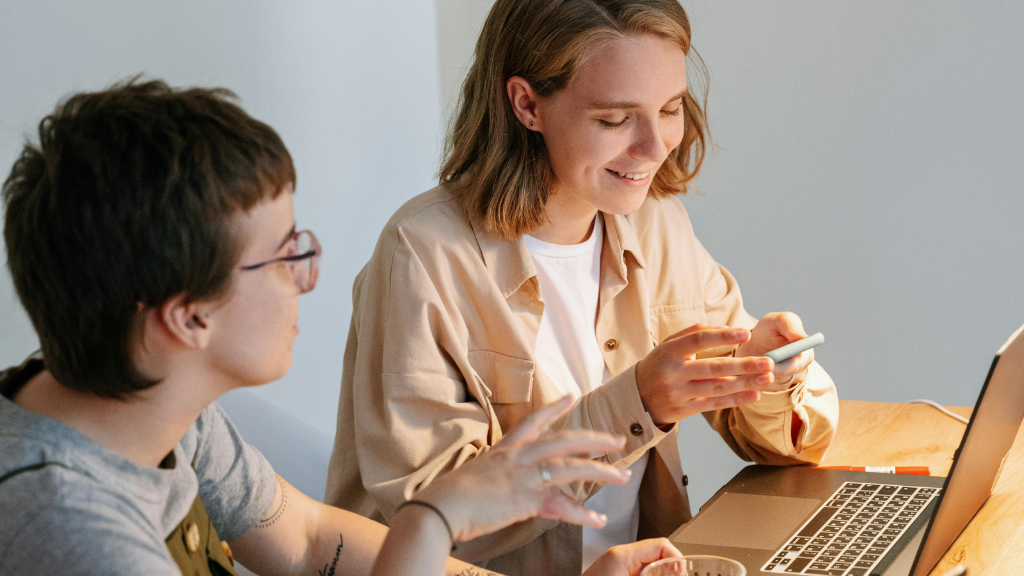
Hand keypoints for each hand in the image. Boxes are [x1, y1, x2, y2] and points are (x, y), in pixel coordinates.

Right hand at [414, 396, 629, 541]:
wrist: (439, 507)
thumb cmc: (449, 496)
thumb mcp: (474, 476)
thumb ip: (492, 477)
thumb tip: (498, 485)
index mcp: (505, 450)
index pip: (534, 422)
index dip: (554, 408)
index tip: (571, 395)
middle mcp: (518, 458)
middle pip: (564, 441)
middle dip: (594, 439)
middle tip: (618, 439)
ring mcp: (524, 477)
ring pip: (571, 468)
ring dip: (601, 472)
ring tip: (622, 477)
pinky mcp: (525, 499)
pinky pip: (562, 505)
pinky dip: (582, 514)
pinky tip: (598, 519)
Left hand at [583, 538, 681, 575]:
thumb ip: (654, 573)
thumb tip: (676, 569)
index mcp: (622, 555)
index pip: (660, 545)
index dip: (677, 559)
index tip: (684, 573)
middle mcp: (620, 556)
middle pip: (657, 555)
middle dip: (671, 569)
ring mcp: (617, 566)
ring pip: (650, 565)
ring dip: (661, 572)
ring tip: (672, 574)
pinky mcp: (616, 573)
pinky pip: (639, 571)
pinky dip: (651, 575)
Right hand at [636, 324, 774, 424]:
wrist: (637, 396)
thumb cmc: (660, 364)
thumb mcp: (670, 344)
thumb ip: (696, 332)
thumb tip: (727, 328)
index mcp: (670, 351)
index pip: (698, 340)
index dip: (723, 336)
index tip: (746, 333)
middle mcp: (674, 372)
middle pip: (713, 367)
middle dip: (744, 364)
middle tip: (769, 362)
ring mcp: (679, 392)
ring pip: (717, 387)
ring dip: (746, 383)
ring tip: (768, 378)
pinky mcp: (685, 410)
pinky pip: (714, 404)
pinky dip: (736, 400)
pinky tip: (754, 394)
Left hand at [735, 312, 812, 391]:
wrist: (754, 343)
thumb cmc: (770, 329)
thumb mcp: (778, 321)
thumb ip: (790, 325)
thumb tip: (803, 337)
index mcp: (806, 354)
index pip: (798, 363)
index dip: (785, 364)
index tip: (770, 361)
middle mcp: (800, 371)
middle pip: (784, 376)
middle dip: (767, 370)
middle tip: (752, 365)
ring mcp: (787, 382)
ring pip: (772, 383)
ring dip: (758, 374)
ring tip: (745, 366)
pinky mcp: (773, 389)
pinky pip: (762, 388)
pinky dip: (751, 380)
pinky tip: (743, 373)